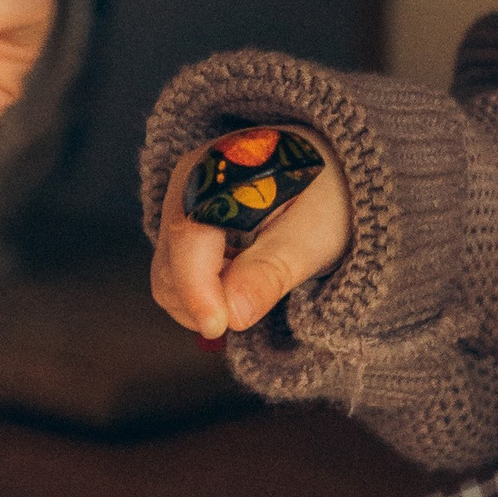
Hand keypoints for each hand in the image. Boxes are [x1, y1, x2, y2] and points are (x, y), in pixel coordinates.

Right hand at [152, 129, 350, 340]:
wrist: (330, 171)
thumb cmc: (328, 195)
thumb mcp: (315, 234)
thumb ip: (272, 271)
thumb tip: (233, 316)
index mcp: (220, 170)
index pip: (189, 233)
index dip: (197, 287)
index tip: (219, 326)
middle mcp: (188, 183)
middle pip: (171, 264)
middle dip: (206, 301)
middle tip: (260, 301)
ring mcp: (180, 205)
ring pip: (167, 278)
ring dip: (205, 302)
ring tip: (258, 282)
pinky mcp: (182, 226)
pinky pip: (175, 276)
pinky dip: (205, 293)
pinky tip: (242, 278)